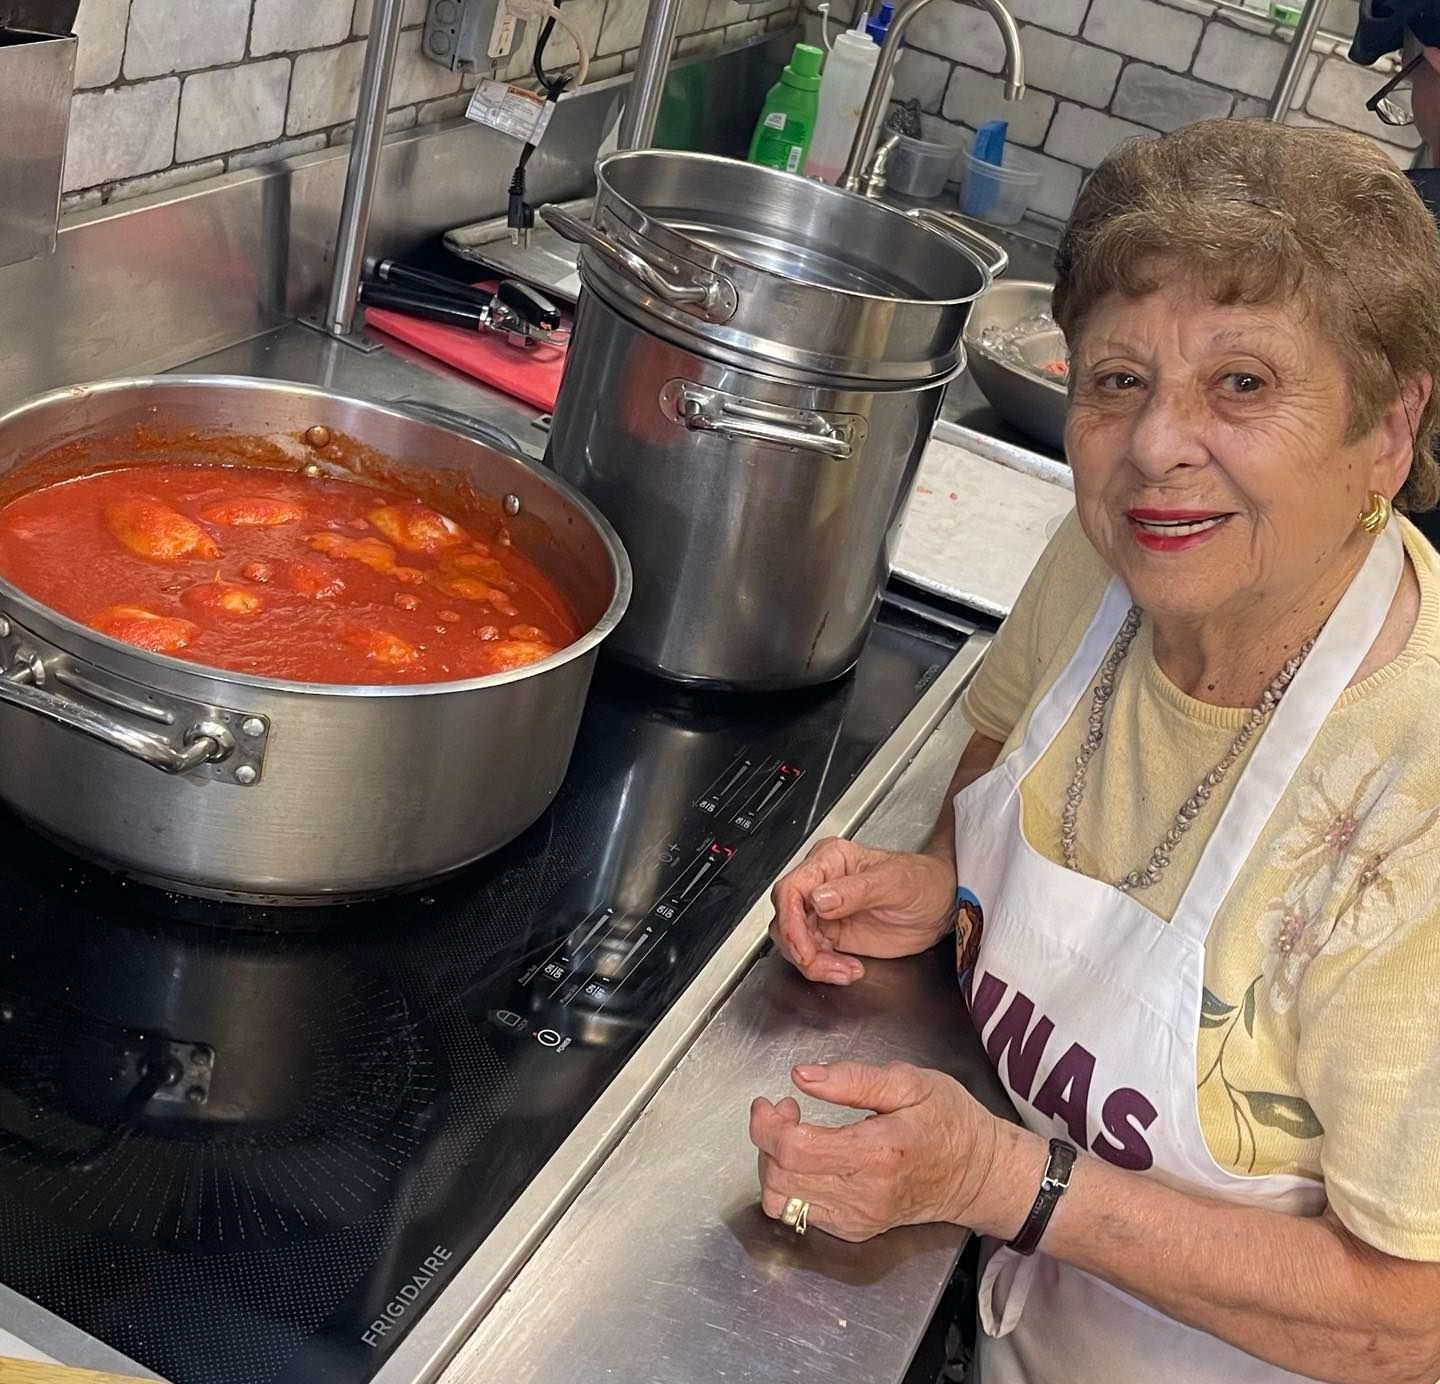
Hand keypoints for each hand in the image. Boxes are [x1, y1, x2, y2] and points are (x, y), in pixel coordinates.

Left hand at [749, 1061, 1018, 1242]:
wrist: (980, 1174)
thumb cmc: (950, 1121)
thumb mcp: (910, 1081)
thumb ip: (852, 1079)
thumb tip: (802, 1076)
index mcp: (876, 1153)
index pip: (794, 1150)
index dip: (767, 1125)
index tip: (768, 1102)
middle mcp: (863, 1195)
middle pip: (779, 1179)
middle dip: (767, 1141)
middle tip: (786, 1110)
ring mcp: (858, 1219)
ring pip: (782, 1203)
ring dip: (774, 1165)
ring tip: (795, 1134)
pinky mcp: (856, 1230)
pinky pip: (801, 1214)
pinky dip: (791, 1184)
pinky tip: (811, 1158)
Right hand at [767, 838, 956, 985]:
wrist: (942, 906)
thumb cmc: (923, 882)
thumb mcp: (893, 883)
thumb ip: (855, 891)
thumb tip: (819, 899)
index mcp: (829, 861)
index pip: (790, 889)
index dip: (790, 920)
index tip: (804, 945)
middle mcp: (820, 884)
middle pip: (785, 918)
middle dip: (799, 946)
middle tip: (821, 964)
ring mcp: (824, 911)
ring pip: (793, 940)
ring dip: (812, 962)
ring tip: (844, 970)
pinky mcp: (833, 934)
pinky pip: (812, 955)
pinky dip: (824, 968)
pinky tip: (850, 970)